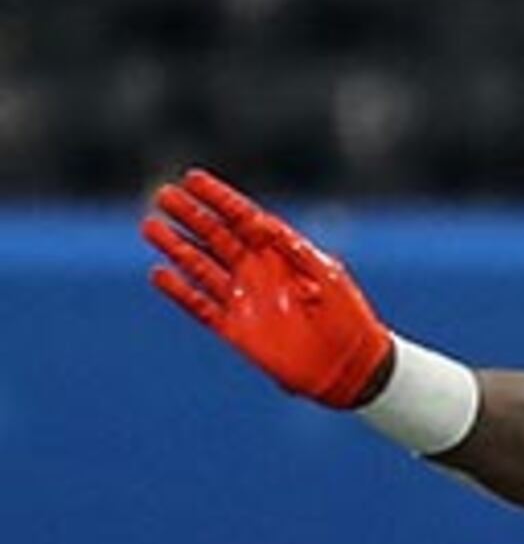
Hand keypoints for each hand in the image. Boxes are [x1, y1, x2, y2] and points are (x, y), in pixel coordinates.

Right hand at [141, 169, 395, 407]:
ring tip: (151, 226)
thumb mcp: (327, 276)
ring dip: (176, 247)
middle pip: (215, 235)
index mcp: (279, 252)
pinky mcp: (234, 328)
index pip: (242, 217)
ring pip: (200, 266)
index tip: (192, 178)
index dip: (218, 197)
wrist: (351, 366)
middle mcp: (256, 270)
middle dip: (190, 215)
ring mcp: (243, 298)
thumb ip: (295, 250)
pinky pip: (200, 306)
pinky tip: (161, 274)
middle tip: (163, 195)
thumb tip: (264, 224)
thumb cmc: (347, 316)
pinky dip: (180, 292)